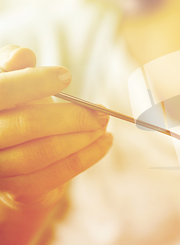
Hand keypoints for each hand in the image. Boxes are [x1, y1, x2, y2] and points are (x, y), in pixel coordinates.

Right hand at [0, 45, 112, 208]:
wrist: (9, 157)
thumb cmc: (13, 109)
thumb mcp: (9, 83)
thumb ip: (12, 67)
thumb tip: (23, 55)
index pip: (3, 91)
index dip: (34, 82)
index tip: (66, 76)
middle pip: (27, 124)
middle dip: (72, 115)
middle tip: (100, 110)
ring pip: (42, 153)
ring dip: (82, 138)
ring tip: (103, 124)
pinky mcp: (16, 189)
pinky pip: (55, 175)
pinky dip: (86, 157)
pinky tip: (105, 142)